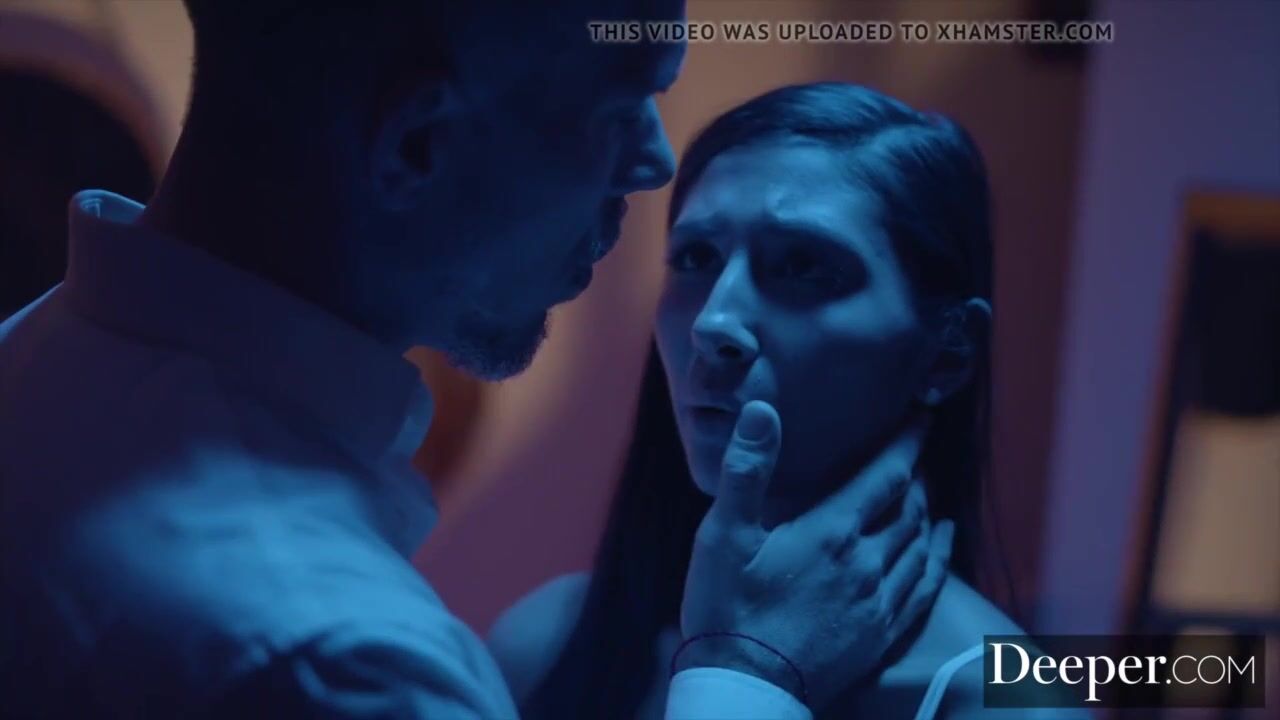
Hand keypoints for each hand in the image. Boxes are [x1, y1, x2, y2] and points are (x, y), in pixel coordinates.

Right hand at [677, 400, 953, 709]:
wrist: (745, 688)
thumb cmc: (726, 610)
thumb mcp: (723, 536)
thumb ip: (747, 471)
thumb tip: (762, 410)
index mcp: (831, 532)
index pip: (885, 475)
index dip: (907, 441)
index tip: (922, 415)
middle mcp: (867, 563)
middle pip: (909, 507)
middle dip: (916, 473)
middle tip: (915, 450)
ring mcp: (879, 602)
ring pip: (921, 544)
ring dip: (926, 510)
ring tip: (925, 489)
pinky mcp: (882, 635)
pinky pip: (925, 587)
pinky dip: (938, 557)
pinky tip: (941, 543)